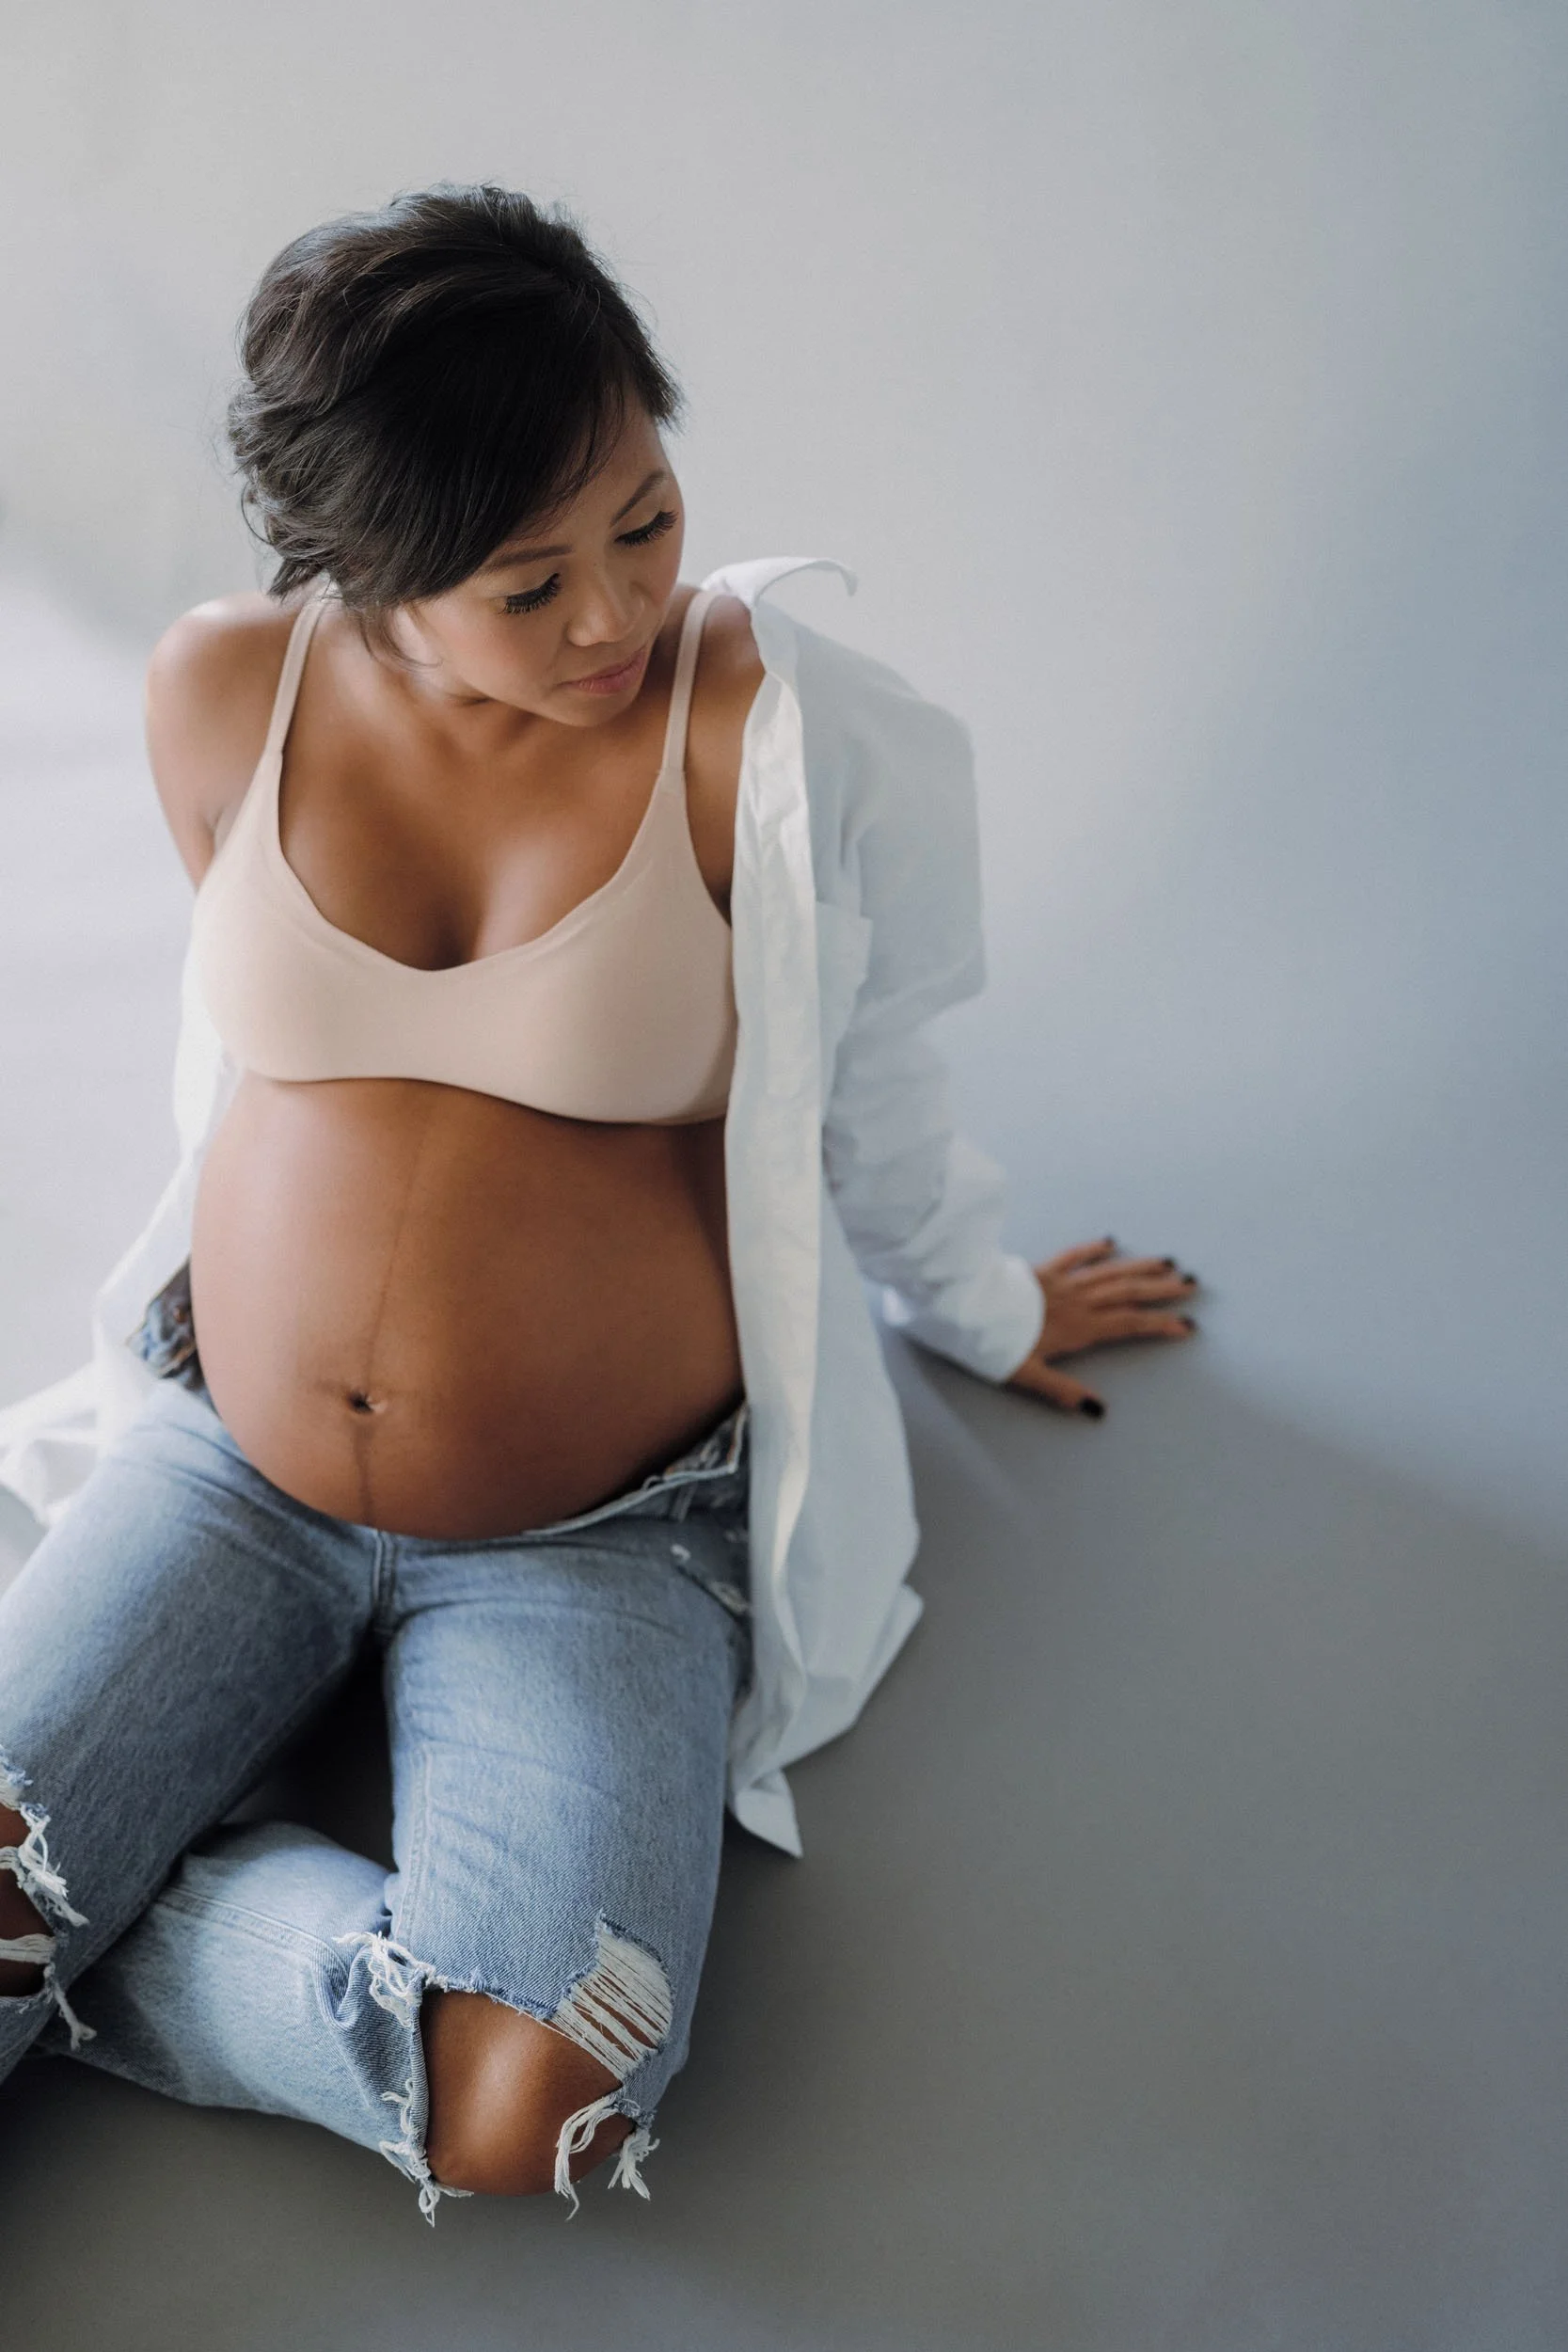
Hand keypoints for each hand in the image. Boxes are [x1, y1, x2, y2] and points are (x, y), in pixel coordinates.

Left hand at [1004, 1236, 1199, 1417]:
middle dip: (1161, 1290)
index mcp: (1078, 1329)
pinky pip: (1073, 1256)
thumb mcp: (1027, 1375)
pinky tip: (1110, 1242)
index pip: (1129, 1324)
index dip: (1160, 1325)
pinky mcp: (1042, 1270)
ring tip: (1167, 1263)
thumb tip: (1097, 1409)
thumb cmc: (992, 1343)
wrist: (964, 1307)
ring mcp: (1060, 1282)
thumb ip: (1063, 1390)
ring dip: (1139, 1267)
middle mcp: (1077, 1302)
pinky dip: (1093, 1249)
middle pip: (1127, 1293)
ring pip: (1108, 1272)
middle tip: (1191, 1284)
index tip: (1187, 1326)